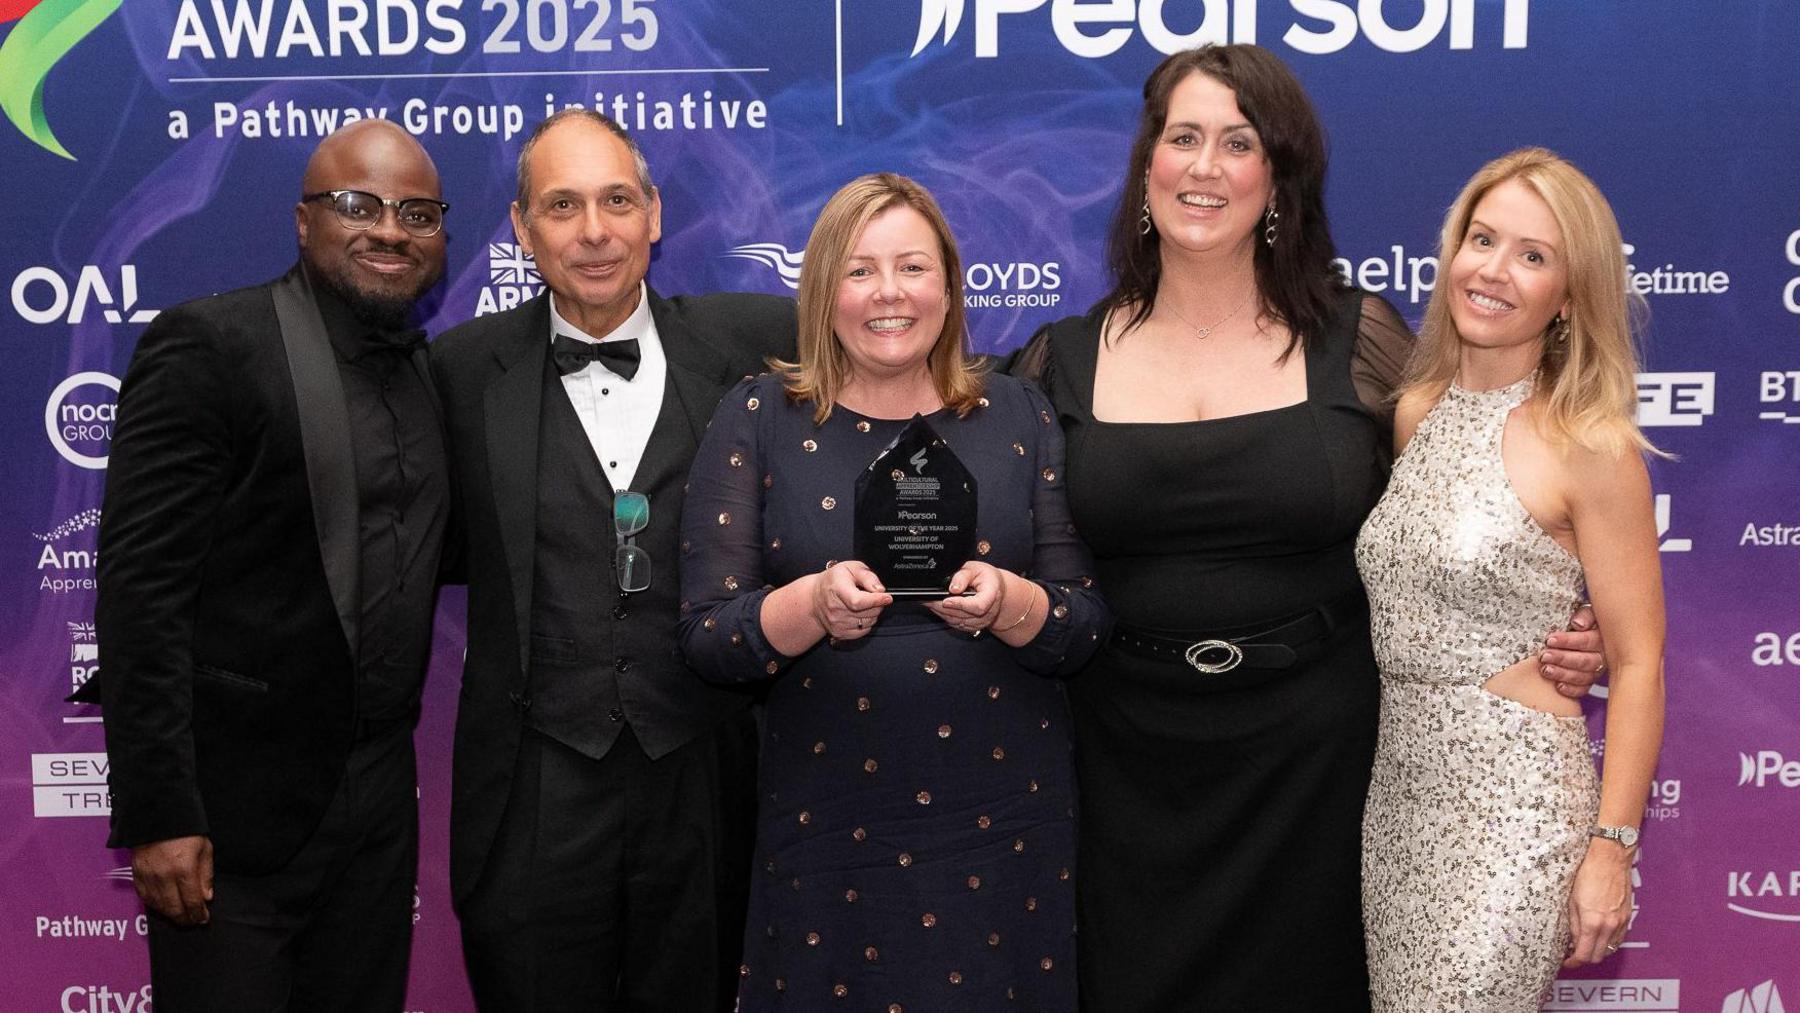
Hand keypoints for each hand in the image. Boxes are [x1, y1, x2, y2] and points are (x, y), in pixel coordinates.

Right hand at [132, 835, 213, 925]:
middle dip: (184, 919)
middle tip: (192, 921)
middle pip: (174, 908)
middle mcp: (164, 876)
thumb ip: (206, 875)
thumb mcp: (205, 849)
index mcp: (184, 869)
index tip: (203, 919)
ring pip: (158, 906)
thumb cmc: (185, 831)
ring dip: (170, 914)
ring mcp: (148, 876)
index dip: (198, 913)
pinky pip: (145, 897)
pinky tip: (163, 907)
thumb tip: (206, 897)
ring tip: (180, 916)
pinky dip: (155, 905)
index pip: (192, 901)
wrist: (158, 817)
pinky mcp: (137, 874)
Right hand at [811, 561, 890, 642]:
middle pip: (868, 612)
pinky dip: (866, 622)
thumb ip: (868, 577)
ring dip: (873, 613)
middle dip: (878, 604)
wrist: (814, 598)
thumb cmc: (834, 580)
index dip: (876, 600)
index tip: (887, 597)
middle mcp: (835, 609)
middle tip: (872, 595)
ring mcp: (837, 623)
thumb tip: (880, 590)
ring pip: (869, 622)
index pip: (858, 601)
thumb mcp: (851, 568)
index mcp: (837, 589)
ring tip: (863, 603)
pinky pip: (864, 630)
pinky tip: (859, 613)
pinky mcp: (839, 633)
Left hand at [924, 562, 1004, 633]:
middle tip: (927, 599)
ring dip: (941, 613)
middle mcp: (990, 611)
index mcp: (992, 593)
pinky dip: (945, 617)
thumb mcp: (974, 568)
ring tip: (929, 602)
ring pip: (958, 621)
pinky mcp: (974, 626)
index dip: (961, 604)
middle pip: (964, 615)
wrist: (995, 589)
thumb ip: (962, 576)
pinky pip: (957, 625)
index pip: (978, 605)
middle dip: (943, 608)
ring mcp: (982, 621)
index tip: (946, 601)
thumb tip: (953, 588)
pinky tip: (937, 608)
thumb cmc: (984, 576)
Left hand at [1542, 602, 1605, 697]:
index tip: (1550, 639)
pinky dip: (1571, 690)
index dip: (1568, 641)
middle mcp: (1603, 656)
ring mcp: (1598, 670)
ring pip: (1583, 677)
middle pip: (1585, 661)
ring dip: (1563, 674)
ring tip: (1545, 670)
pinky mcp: (1590, 681)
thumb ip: (1586, 615)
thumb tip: (1578, 623)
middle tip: (1544, 656)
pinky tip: (1558, 686)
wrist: (1594, 630)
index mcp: (1603, 637)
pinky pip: (1583, 689)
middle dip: (1563, 659)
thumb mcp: (1590, 611)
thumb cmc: (1589, 620)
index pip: (1588, 641)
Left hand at [1562, 840, 1631, 966]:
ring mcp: (1621, 922)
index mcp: (1593, 922)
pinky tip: (1599, 935)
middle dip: (1585, 959)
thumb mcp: (1572, 900)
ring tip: (1585, 943)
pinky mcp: (1627, 917)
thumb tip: (1573, 941)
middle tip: (1573, 954)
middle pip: (1599, 957)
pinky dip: (1609, 943)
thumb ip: (1574, 924)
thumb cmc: (1588, 874)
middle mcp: (1609, 926)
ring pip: (1610, 950)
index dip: (1574, 962)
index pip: (1584, 955)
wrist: (1610, 858)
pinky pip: (1619, 939)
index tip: (1567, 962)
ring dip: (1598, 951)